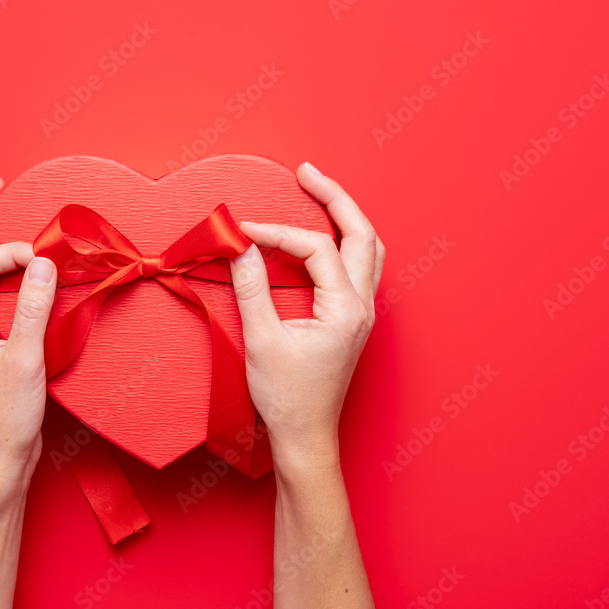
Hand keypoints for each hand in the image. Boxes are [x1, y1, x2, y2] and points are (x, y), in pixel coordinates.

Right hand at [229, 162, 384, 474]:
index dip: (277, 234)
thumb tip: (240, 247)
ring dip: (346, 218)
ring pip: (369, 249)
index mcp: (346, 308)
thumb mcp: (262, 340)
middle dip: (334, 198)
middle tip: (306, 171)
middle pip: (362, 234)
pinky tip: (321, 237)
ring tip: (319, 192)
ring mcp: (362, 314)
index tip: (242, 233)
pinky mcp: (352, 321)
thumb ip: (251, 288)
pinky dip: (343, 243)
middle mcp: (362, 306)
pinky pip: (359, 269)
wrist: (305, 437)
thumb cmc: (286, 398)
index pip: (315, 248)